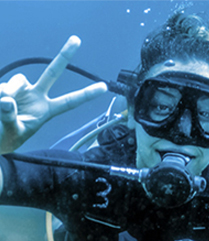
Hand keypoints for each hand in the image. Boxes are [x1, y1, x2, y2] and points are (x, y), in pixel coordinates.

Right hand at [0, 35, 107, 152]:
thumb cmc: (6, 139)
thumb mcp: (12, 132)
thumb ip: (10, 116)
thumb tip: (7, 99)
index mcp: (46, 111)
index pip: (70, 101)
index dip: (87, 94)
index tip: (104, 87)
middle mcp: (37, 96)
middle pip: (53, 72)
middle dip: (64, 55)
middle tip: (77, 39)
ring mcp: (22, 90)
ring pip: (19, 80)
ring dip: (10, 90)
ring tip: (3, 104)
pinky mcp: (6, 87)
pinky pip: (3, 85)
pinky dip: (0, 92)